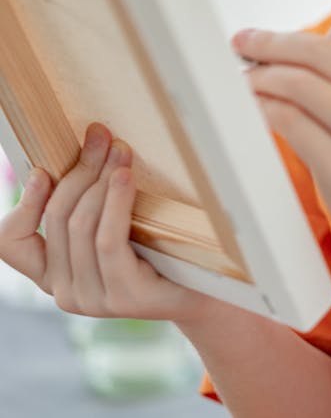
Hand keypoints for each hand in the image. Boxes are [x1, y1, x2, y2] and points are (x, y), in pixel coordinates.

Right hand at [0, 123, 210, 323]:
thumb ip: (90, 198)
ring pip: (81, 225)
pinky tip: (124, 177)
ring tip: (120, 150)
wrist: (205, 286)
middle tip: (101, 136)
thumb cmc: (157, 246)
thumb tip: (87, 140)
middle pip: (57, 217)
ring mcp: (93, 299)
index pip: (12, 243)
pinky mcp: (124, 296)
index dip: (22, 204)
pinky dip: (114, 202)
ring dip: (100, 178)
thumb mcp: (115, 220)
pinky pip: (107, 240)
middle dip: (79, 169)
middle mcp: (65, 291)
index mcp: (53, 272)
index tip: (42, 170)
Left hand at [235, 8, 330, 287]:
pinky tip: (257, 111)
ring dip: (260, 77)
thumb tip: (295, 56)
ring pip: (298, 83)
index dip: (312, 30)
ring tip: (245, 83)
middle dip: (269, 43)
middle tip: (242, 44)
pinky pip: (290, 123)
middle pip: (317, 50)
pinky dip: (264, 110)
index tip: (279, 39)